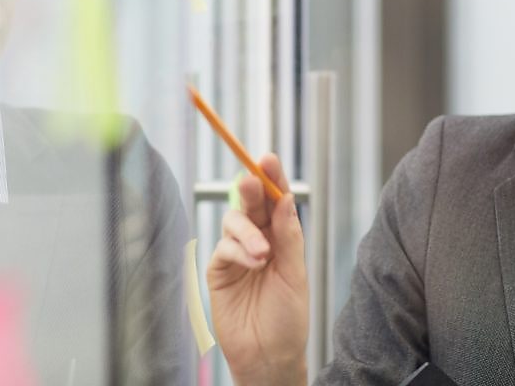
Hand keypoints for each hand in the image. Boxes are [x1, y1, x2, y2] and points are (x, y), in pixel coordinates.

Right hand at [207, 154, 308, 385]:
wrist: (269, 355)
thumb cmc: (288, 319)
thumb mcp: (296, 274)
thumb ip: (289, 236)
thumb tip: (286, 198)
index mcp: (282, 237)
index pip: (276, 200)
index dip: (272, 178)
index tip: (268, 158)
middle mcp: (259, 240)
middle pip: (251, 203)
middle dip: (252, 188)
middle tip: (253, 179)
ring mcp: (237, 254)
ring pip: (234, 221)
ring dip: (248, 230)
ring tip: (263, 254)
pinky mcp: (219, 270)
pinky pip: (223, 247)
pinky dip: (238, 250)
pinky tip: (253, 263)